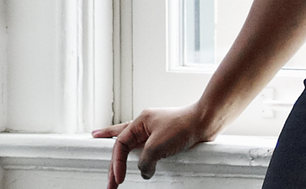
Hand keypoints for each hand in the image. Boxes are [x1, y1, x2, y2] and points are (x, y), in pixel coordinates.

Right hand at [91, 104, 224, 185]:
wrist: (205, 122)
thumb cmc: (184, 126)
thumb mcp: (158, 147)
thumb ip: (146, 162)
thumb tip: (144, 172)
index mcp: (140, 122)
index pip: (120, 144)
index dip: (117, 163)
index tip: (118, 179)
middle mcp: (144, 125)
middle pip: (122, 145)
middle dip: (113, 164)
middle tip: (109, 182)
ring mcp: (154, 132)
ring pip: (130, 143)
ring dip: (119, 151)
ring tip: (100, 143)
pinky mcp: (165, 139)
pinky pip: (145, 147)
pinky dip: (136, 153)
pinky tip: (133, 153)